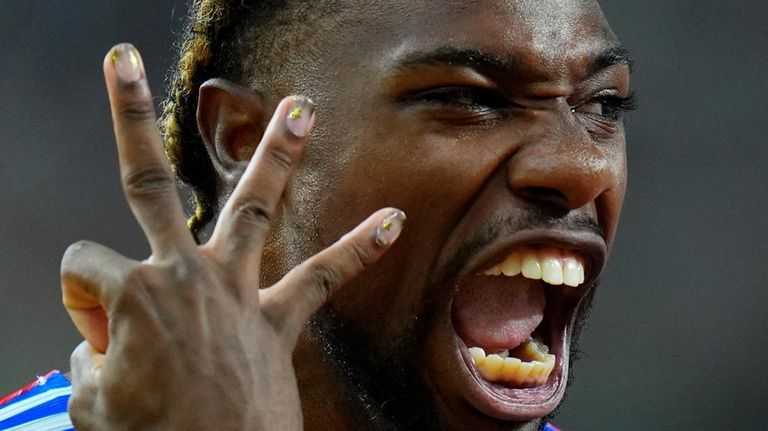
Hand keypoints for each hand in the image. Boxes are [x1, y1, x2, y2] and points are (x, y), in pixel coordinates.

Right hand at [62, 44, 404, 429]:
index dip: (81, 306)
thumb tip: (105, 344)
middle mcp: (182, 276)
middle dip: (129, 116)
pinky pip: (324, 276)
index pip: (83, 266)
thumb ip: (93, 358)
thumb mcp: (89, 400)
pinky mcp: (277, 322)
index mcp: (129, 294)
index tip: (99, 342)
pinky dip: (358, 248)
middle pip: (145, 181)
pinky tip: (392, 220)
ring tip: (300, 107)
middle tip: (122, 62)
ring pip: (252, 205)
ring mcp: (234, 293)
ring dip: (276, 153)